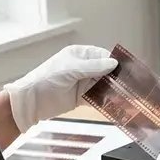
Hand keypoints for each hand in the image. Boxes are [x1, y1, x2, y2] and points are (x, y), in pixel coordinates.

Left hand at [3, 45, 117, 132]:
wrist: (31, 102)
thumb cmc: (46, 79)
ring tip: (124, 95)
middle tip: (128, 84)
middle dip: (115, 77)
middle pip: (105, 71)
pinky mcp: (81, 98)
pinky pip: (97, 97)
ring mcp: (82, 83)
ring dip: (112, 90)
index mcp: (79, 55)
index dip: (113, 62)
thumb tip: (114, 63)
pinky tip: (114, 103)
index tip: (125, 69)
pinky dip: (105, 100)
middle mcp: (83, 68)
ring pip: (103, 85)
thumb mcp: (70, 69)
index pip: (102, 56)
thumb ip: (93, 67)